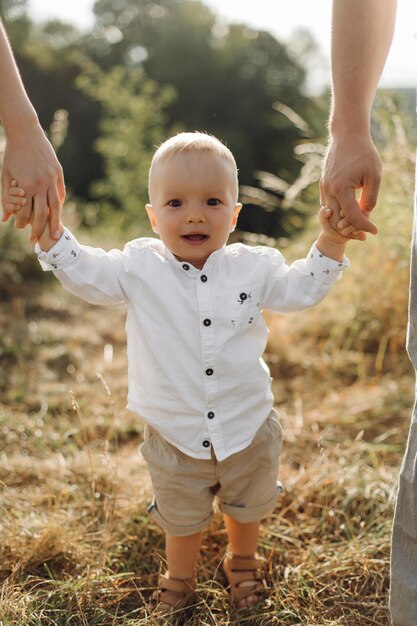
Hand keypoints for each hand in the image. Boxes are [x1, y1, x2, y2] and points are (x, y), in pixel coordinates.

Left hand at [1, 122, 64, 241]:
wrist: (26, 132)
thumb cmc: (12, 154)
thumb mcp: (6, 176)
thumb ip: (6, 198)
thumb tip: (6, 218)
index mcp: (26, 185)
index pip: (26, 211)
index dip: (22, 223)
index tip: (19, 229)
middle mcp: (41, 183)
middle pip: (41, 213)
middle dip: (38, 229)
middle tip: (35, 240)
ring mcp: (52, 178)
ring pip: (55, 206)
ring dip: (54, 222)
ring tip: (55, 234)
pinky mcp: (58, 173)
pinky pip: (60, 194)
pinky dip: (58, 205)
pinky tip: (56, 214)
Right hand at [320, 133, 380, 237]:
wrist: (347, 135)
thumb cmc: (363, 153)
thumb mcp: (374, 176)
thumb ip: (370, 198)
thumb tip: (366, 215)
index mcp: (340, 189)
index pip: (352, 216)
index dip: (365, 226)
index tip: (375, 231)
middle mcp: (328, 191)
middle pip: (338, 220)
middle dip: (352, 229)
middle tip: (365, 231)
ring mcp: (324, 188)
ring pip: (331, 214)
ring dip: (344, 221)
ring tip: (359, 222)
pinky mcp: (323, 185)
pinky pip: (329, 205)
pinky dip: (338, 212)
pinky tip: (350, 211)